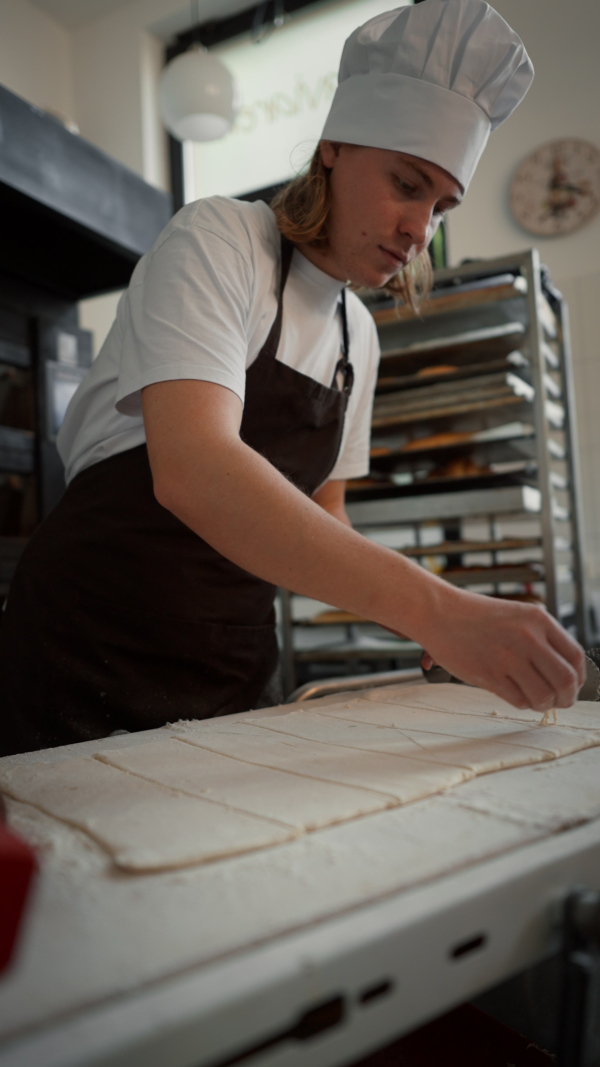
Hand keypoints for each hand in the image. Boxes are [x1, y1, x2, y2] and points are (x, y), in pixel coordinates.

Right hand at [418, 589, 584, 711]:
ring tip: (536, 700)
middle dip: (567, 697)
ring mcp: (507, 657)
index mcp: (538, 620)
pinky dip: (522, 704)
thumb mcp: (518, 616)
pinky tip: (516, 695)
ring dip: (543, 704)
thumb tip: (564, 673)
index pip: (575, 657)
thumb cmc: (476, 616)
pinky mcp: (488, 674)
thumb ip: (541, 639)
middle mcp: (527, 638)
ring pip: (543, 695)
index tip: (572, 685)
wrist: (439, 613)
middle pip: (565, 680)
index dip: (578, 678)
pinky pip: (518, 700)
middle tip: (560, 701)